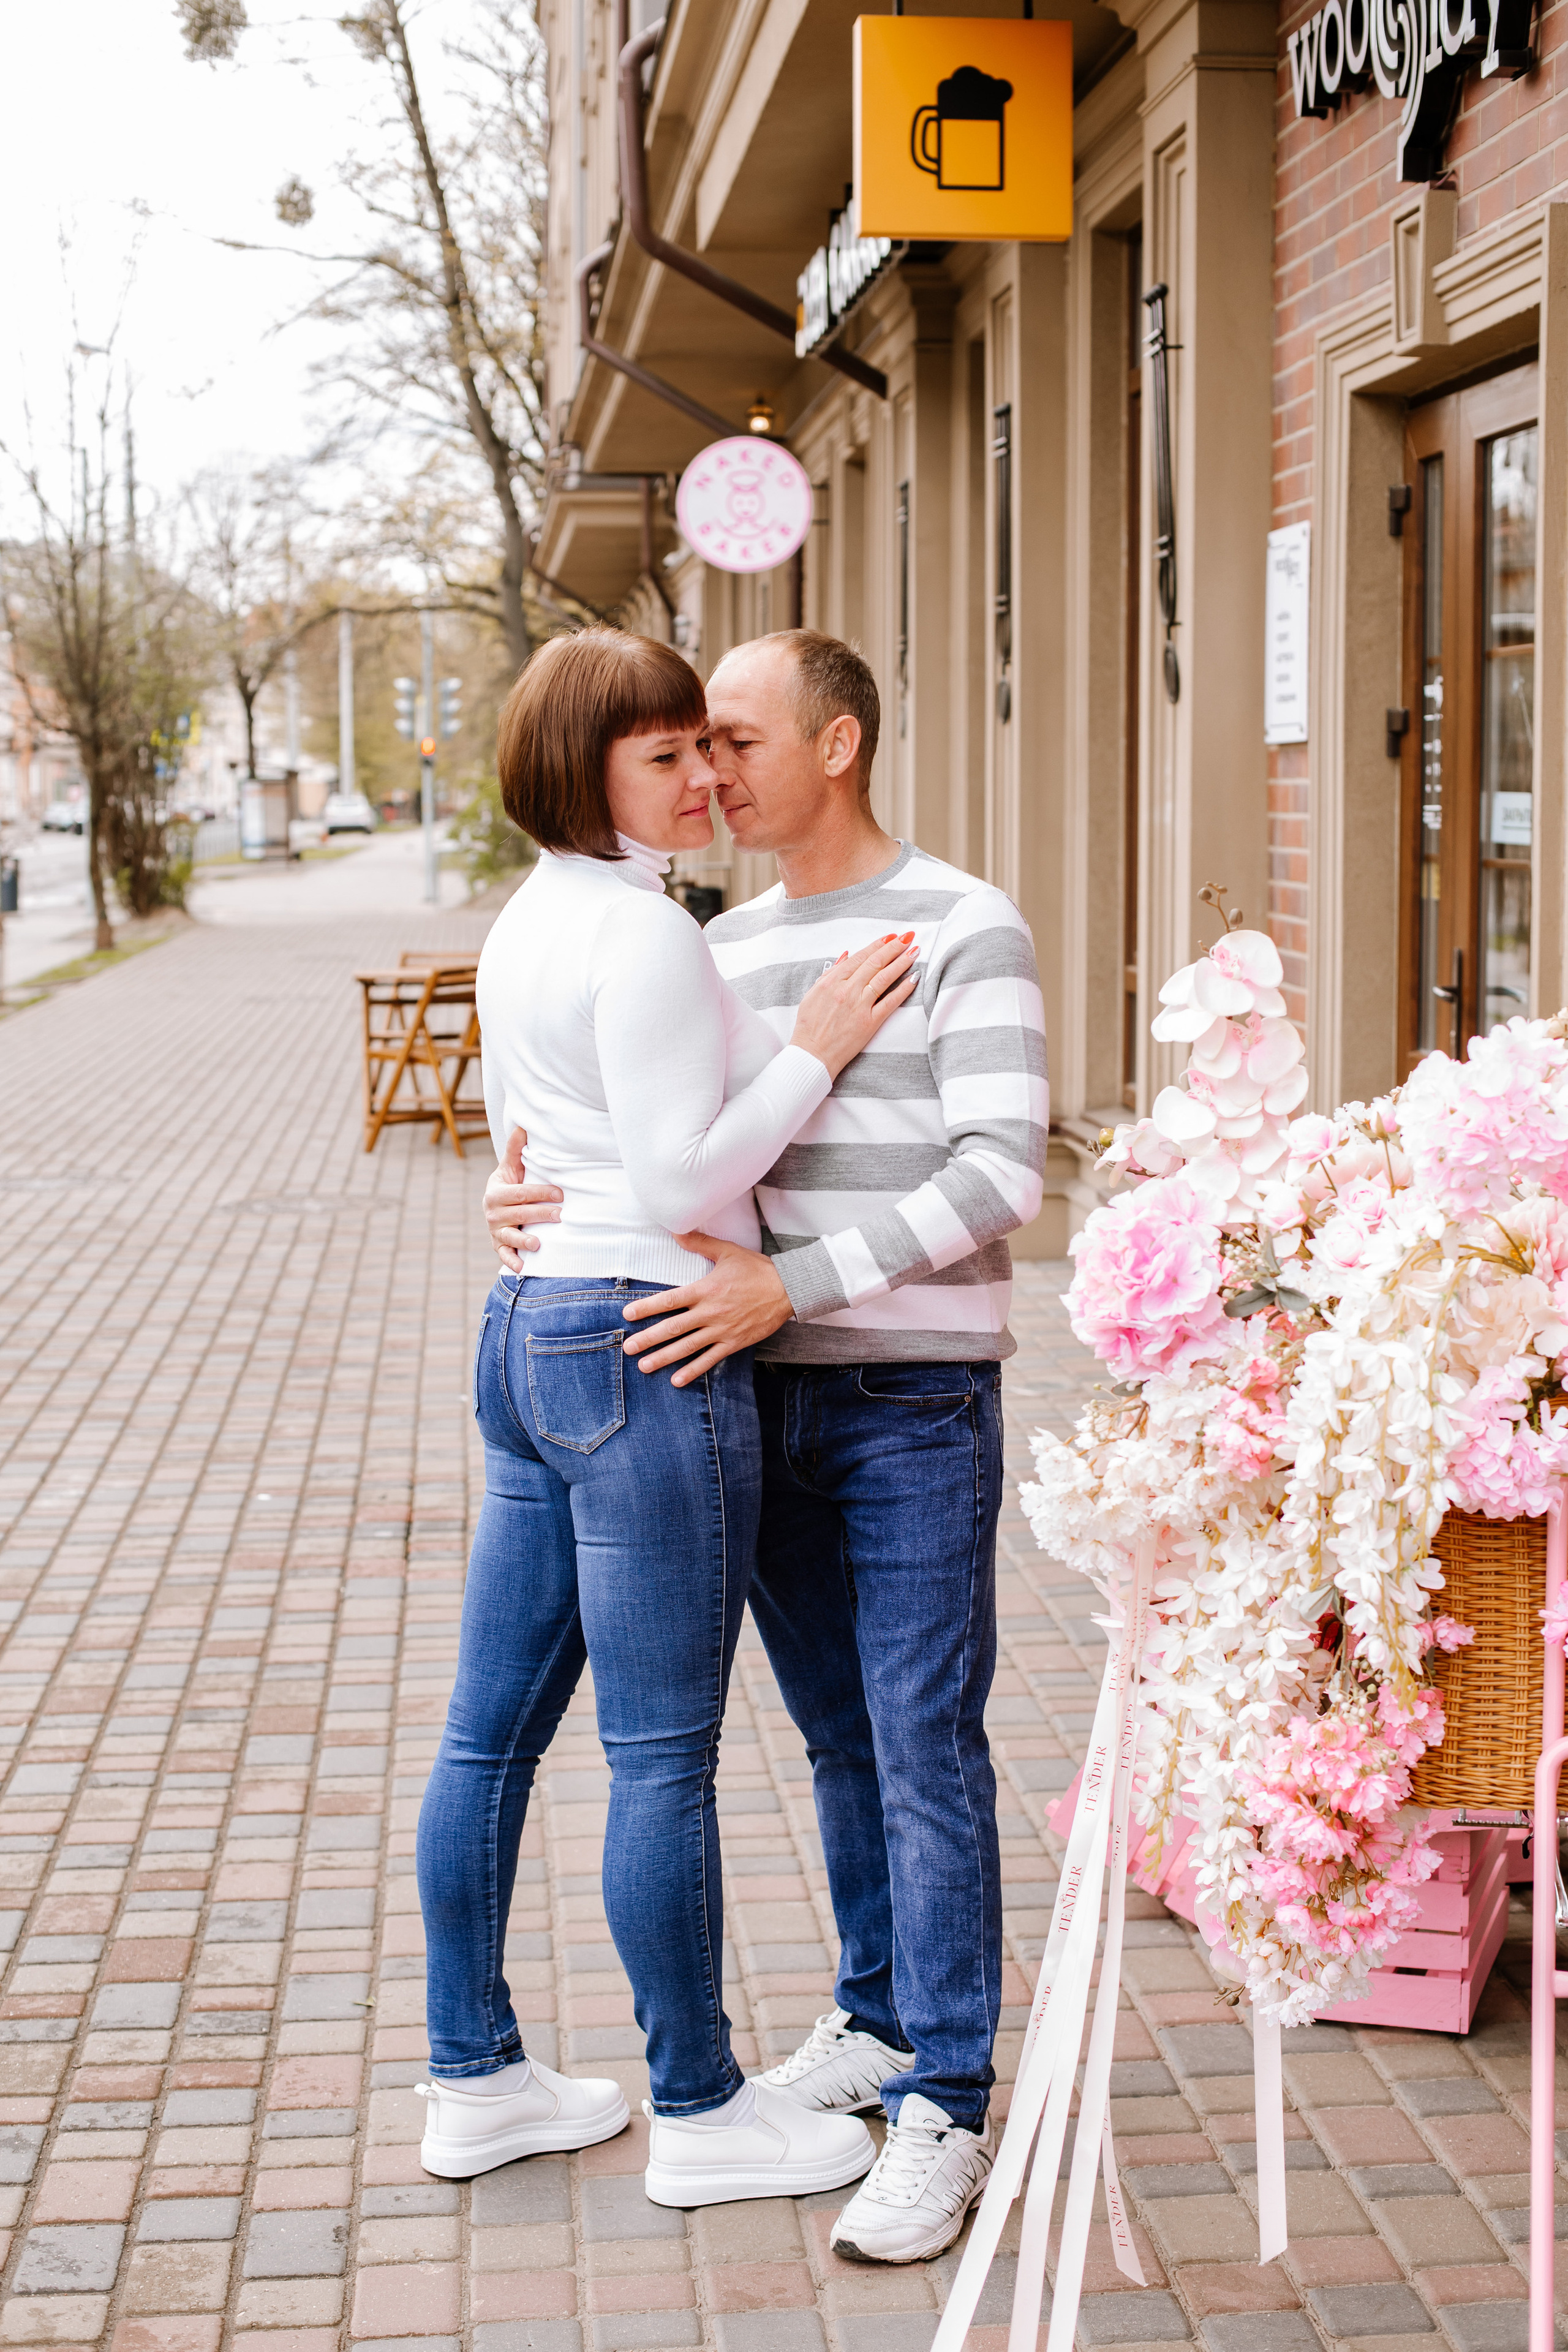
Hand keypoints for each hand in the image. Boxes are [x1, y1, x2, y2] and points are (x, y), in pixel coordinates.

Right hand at [483, 1126, 562, 1270]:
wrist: (497, 1205)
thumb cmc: (510, 1185)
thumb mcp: (510, 1168)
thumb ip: (515, 1149)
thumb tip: (522, 1126)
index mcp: (496, 1192)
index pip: (520, 1193)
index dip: (540, 1193)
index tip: (560, 1193)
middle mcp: (493, 1212)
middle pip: (519, 1214)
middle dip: (540, 1215)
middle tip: (560, 1215)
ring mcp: (496, 1231)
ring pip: (511, 1236)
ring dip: (524, 1241)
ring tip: (539, 1244)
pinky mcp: (498, 1246)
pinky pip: (504, 1255)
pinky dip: (512, 1262)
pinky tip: (522, 1267)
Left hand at [622, 1234, 793, 1383]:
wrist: (789, 1289)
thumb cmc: (756, 1269)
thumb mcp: (727, 1251)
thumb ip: (699, 1243)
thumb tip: (676, 1230)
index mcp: (705, 1289)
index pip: (670, 1300)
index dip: (647, 1307)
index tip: (628, 1314)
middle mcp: (710, 1312)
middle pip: (673, 1328)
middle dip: (648, 1339)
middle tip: (628, 1347)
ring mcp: (722, 1330)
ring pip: (687, 1347)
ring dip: (664, 1358)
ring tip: (644, 1366)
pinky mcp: (734, 1343)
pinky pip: (710, 1360)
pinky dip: (693, 1371)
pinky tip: (676, 1380)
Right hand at [790, 933, 917, 1077]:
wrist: (812, 1055)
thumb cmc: (809, 1027)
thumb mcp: (813, 994)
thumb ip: (830, 973)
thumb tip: (846, 955)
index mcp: (832, 982)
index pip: (859, 957)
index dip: (877, 945)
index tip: (890, 937)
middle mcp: (846, 990)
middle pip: (874, 963)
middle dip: (893, 947)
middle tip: (908, 937)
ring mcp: (859, 1006)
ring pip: (884, 978)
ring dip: (901, 962)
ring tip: (914, 951)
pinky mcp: (869, 1023)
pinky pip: (890, 1002)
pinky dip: (903, 989)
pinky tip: (914, 978)